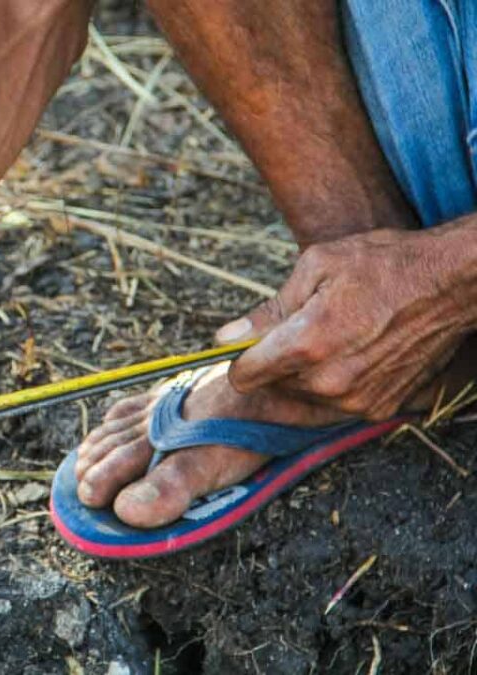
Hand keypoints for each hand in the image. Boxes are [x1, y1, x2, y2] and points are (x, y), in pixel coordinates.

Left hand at [215, 227, 474, 419]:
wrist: (451, 282)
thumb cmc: (382, 264)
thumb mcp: (316, 267)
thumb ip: (269, 309)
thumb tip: (226, 338)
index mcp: (306, 345)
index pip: (243, 376)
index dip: (241, 358)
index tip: (250, 344)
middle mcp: (329, 382)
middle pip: (272, 387)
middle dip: (277, 362)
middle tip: (306, 328)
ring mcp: (356, 400)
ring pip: (303, 397)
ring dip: (306, 375)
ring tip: (335, 336)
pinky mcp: (379, 408)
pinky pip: (335, 403)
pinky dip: (336, 383)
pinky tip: (354, 352)